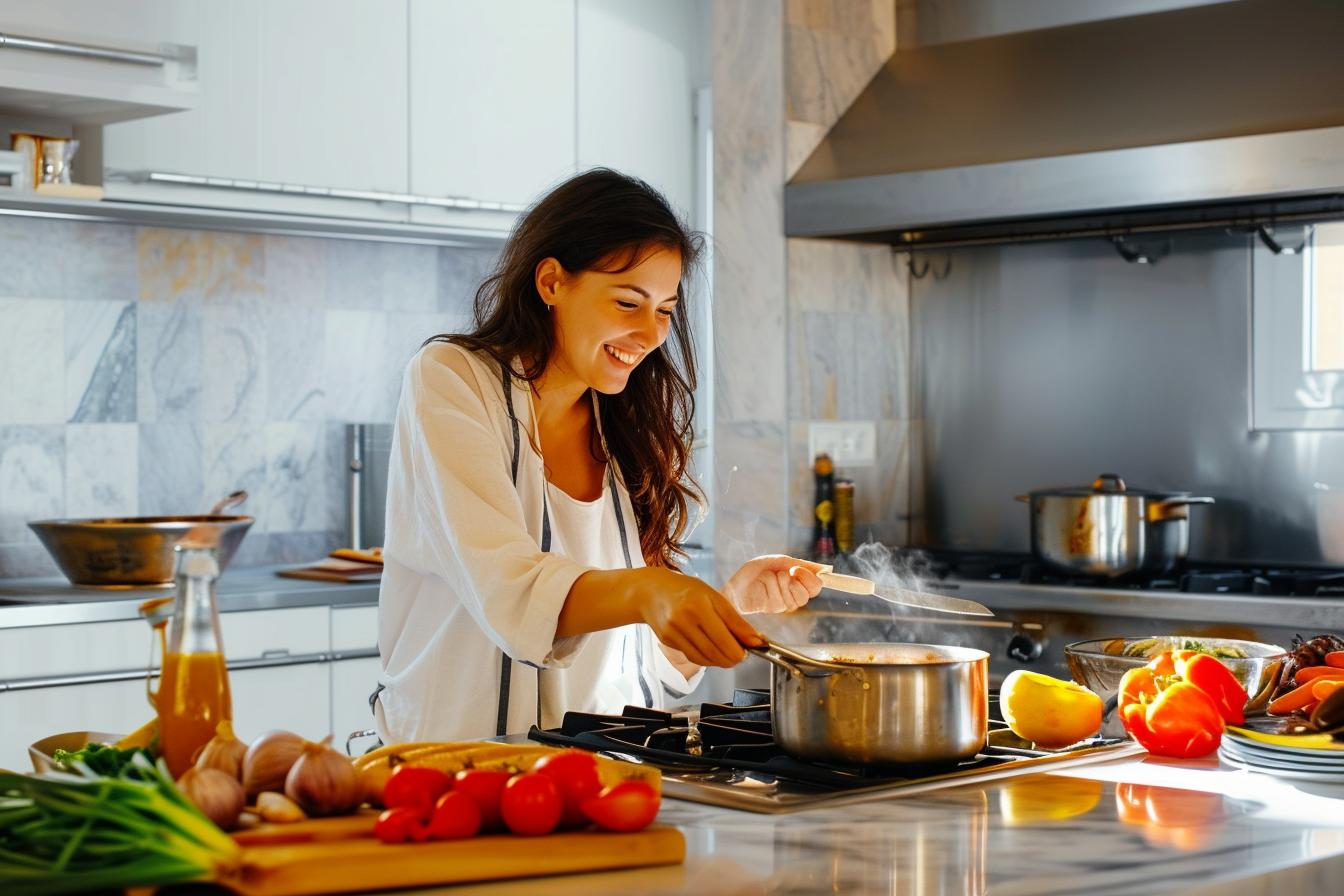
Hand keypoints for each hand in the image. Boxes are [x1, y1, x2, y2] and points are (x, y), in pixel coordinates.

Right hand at [634, 568, 763, 666]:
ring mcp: (673, 632)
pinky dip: (706, 658)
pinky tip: (712, 652)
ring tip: (727, 654)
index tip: (749, 651)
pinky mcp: (667, 641)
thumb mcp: (714, 597)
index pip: (724, 637)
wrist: (652, 591)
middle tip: (740, 655)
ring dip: (720, 661)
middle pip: (714, 651)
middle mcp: (683, 619)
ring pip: (703, 658)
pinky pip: (692, 656)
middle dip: (732, 658)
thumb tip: (756, 640)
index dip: (740, 649)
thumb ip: (735, 620)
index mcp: (699, 605)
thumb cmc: (686, 590)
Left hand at [723, 555, 825, 613]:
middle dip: (795, 582)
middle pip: (808, 595)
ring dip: (779, 582)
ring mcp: (784, 603)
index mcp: (796, 581)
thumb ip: (798, 563)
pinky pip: (779, 599)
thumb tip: (821, 569)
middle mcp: (792, 594)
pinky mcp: (774, 609)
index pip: (815, 586)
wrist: (735, 583)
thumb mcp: (777, 561)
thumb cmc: (755, 572)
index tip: (796, 569)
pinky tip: (761, 585)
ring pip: (794, 598)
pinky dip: (769, 587)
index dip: (810, 579)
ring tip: (767, 577)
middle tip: (782, 573)